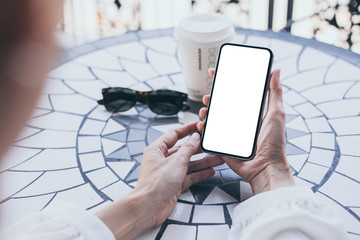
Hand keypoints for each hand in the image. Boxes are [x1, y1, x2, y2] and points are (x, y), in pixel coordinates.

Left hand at [96, 122, 223, 239]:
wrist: (150, 207)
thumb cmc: (155, 184)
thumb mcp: (176, 161)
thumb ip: (188, 149)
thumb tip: (195, 138)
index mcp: (157, 149)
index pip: (173, 134)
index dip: (187, 129)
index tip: (198, 125)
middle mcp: (162, 160)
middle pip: (183, 149)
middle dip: (198, 148)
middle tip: (210, 144)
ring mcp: (168, 172)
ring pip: (188, 163)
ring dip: (202, 161)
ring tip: (217, 158)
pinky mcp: (174, 184)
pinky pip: (189, 176)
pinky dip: (199, 174)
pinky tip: (210, 171)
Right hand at [197, 68, 293, 194]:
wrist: (265, 168)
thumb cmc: (274, 143)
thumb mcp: (277, 113)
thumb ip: (275, 92)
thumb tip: (276, 71)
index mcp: (251, 112)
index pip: (237, 92)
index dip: (226, 82)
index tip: (217, 72)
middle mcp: (240, 121)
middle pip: (222, 104)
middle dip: (212, 97)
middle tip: (209, 95)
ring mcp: (230, 132)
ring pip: (214, 117)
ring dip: (206, 111)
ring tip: (204, 109)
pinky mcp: (223, 143)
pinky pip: (210, 133)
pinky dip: (203, 127)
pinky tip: (202, 124)